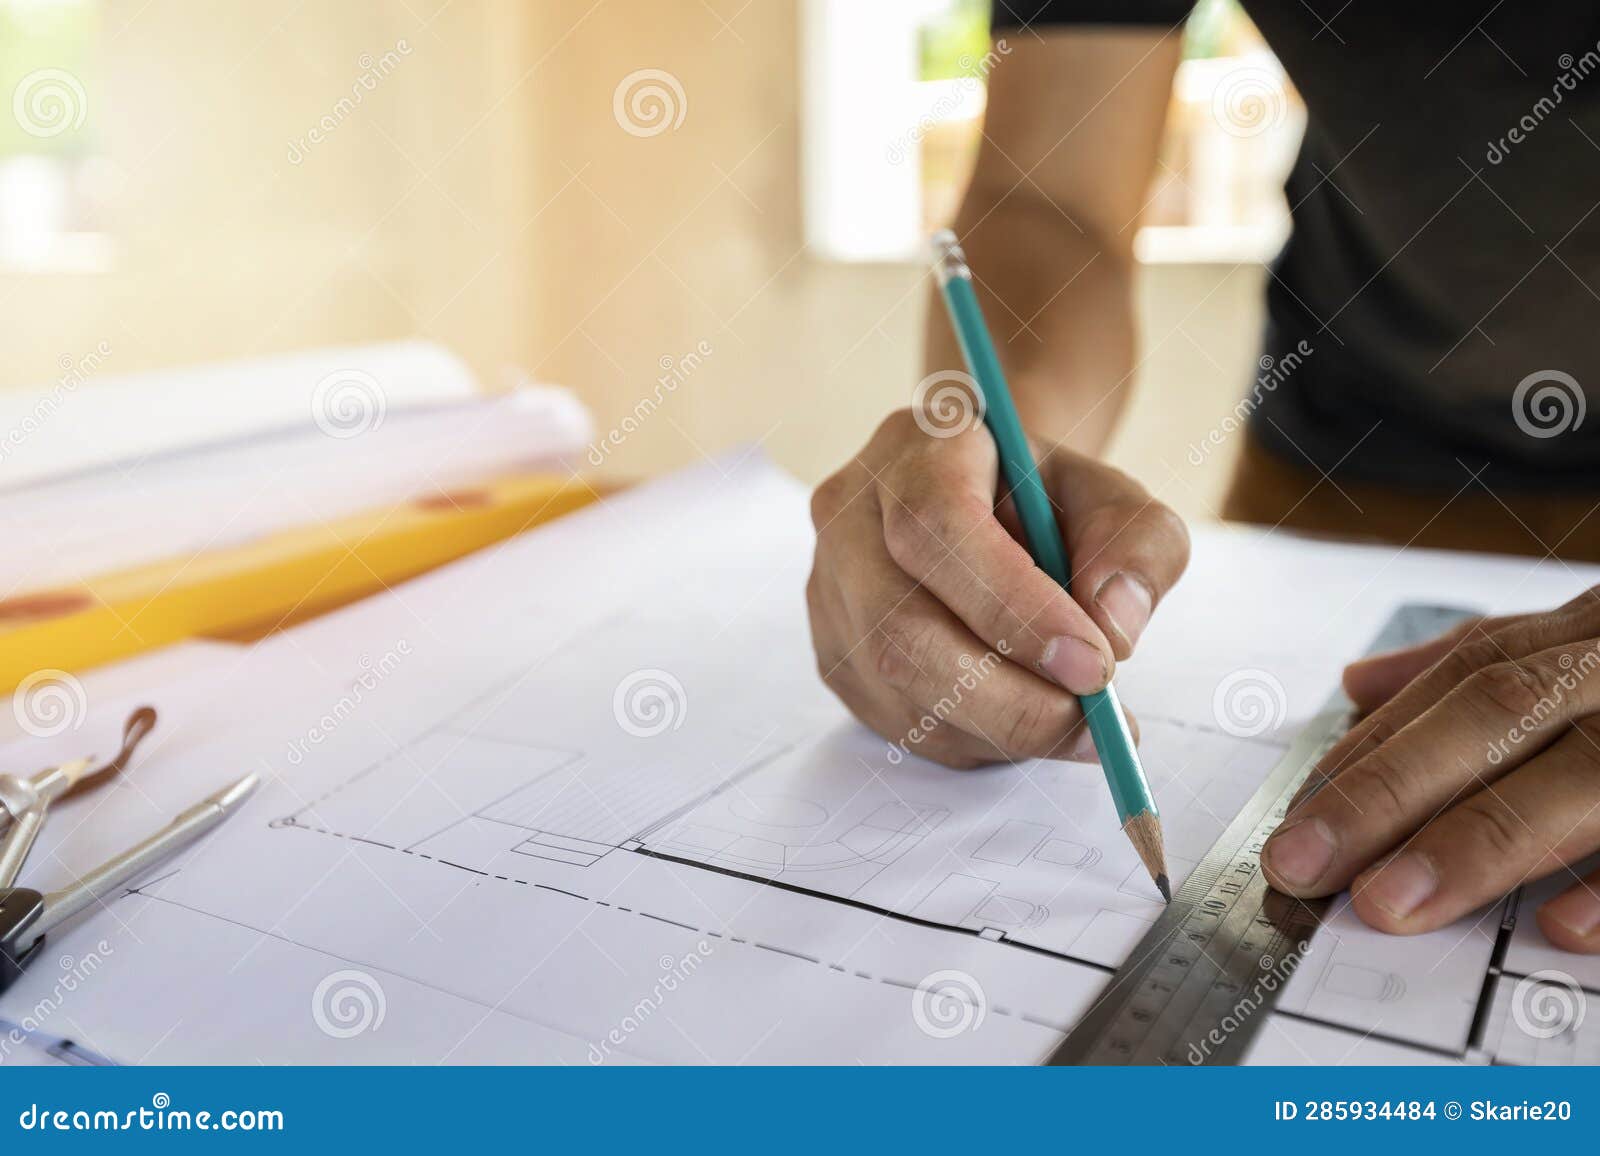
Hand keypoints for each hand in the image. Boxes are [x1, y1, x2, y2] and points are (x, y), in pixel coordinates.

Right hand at [805, 408, 1188, 768]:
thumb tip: (1113, 629)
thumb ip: (1137, 546)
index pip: (939, 530)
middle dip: (1009, 699)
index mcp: (915, 451)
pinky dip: (976, 737)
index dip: (1015, 608)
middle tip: (1095, 726)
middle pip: (901, 630)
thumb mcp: (1113, 498)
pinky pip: (898, 722)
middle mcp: (850, 517)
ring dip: (1001, 726)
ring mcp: (829, 591)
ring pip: (899, 689)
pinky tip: (1020, 710)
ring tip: (1073, 719)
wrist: (983, 499)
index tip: (1097, 665)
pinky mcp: (833, 654)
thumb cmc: (1045, 498)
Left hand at [1263, 597, 1599, 951]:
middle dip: (1390, 790)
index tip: (1294, 826)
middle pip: (1495, 716)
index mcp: (1581, 636)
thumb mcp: (1580, 646)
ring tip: (1386, 903)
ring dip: (1475, 842)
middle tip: (1304, 866)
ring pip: (1578, 775)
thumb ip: (1479, 666)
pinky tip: (1557, 927)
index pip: (1457, 683)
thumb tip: (1358, 683)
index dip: (1371, 752)